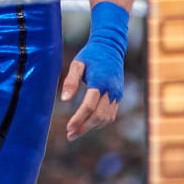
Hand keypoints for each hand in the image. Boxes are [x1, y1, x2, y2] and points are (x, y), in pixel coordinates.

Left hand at [61, 0, 128, 140]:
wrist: (111, 47)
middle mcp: (111, 90)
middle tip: (70, 135)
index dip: (79, 119)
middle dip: (84, 128)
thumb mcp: (78, 63)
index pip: (89, 106)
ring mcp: (117, 94)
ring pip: (106, 118)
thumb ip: (70, 81)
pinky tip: (88, 124)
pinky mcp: (119, 96)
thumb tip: (64, 100)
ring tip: (76, 132)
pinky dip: (100, 122)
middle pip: (98, 116)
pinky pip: (110, 115)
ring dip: (92, 127)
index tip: (68, 128)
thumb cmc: (91, 55)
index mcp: (100, 81)